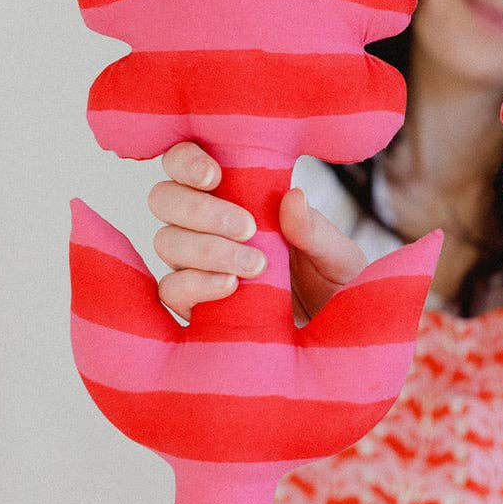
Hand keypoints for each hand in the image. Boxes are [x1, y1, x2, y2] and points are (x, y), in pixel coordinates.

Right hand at [149, 142, 367, 321]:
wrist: (336, 342)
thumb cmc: (333, 288)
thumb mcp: (337, 257)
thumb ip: (313, 229)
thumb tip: (292, 196)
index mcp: (234, 196)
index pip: (187, 163)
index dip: (187, 161)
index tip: (215, 176)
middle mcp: (204, 228)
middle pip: (165, 199)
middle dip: (199, 209)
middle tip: (248, 228)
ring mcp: (193, 267)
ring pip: (166, 242)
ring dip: (206, 249)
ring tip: (255, 265)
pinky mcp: (192, 307)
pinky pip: (170, 291)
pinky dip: (196, 285)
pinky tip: (229, 287)